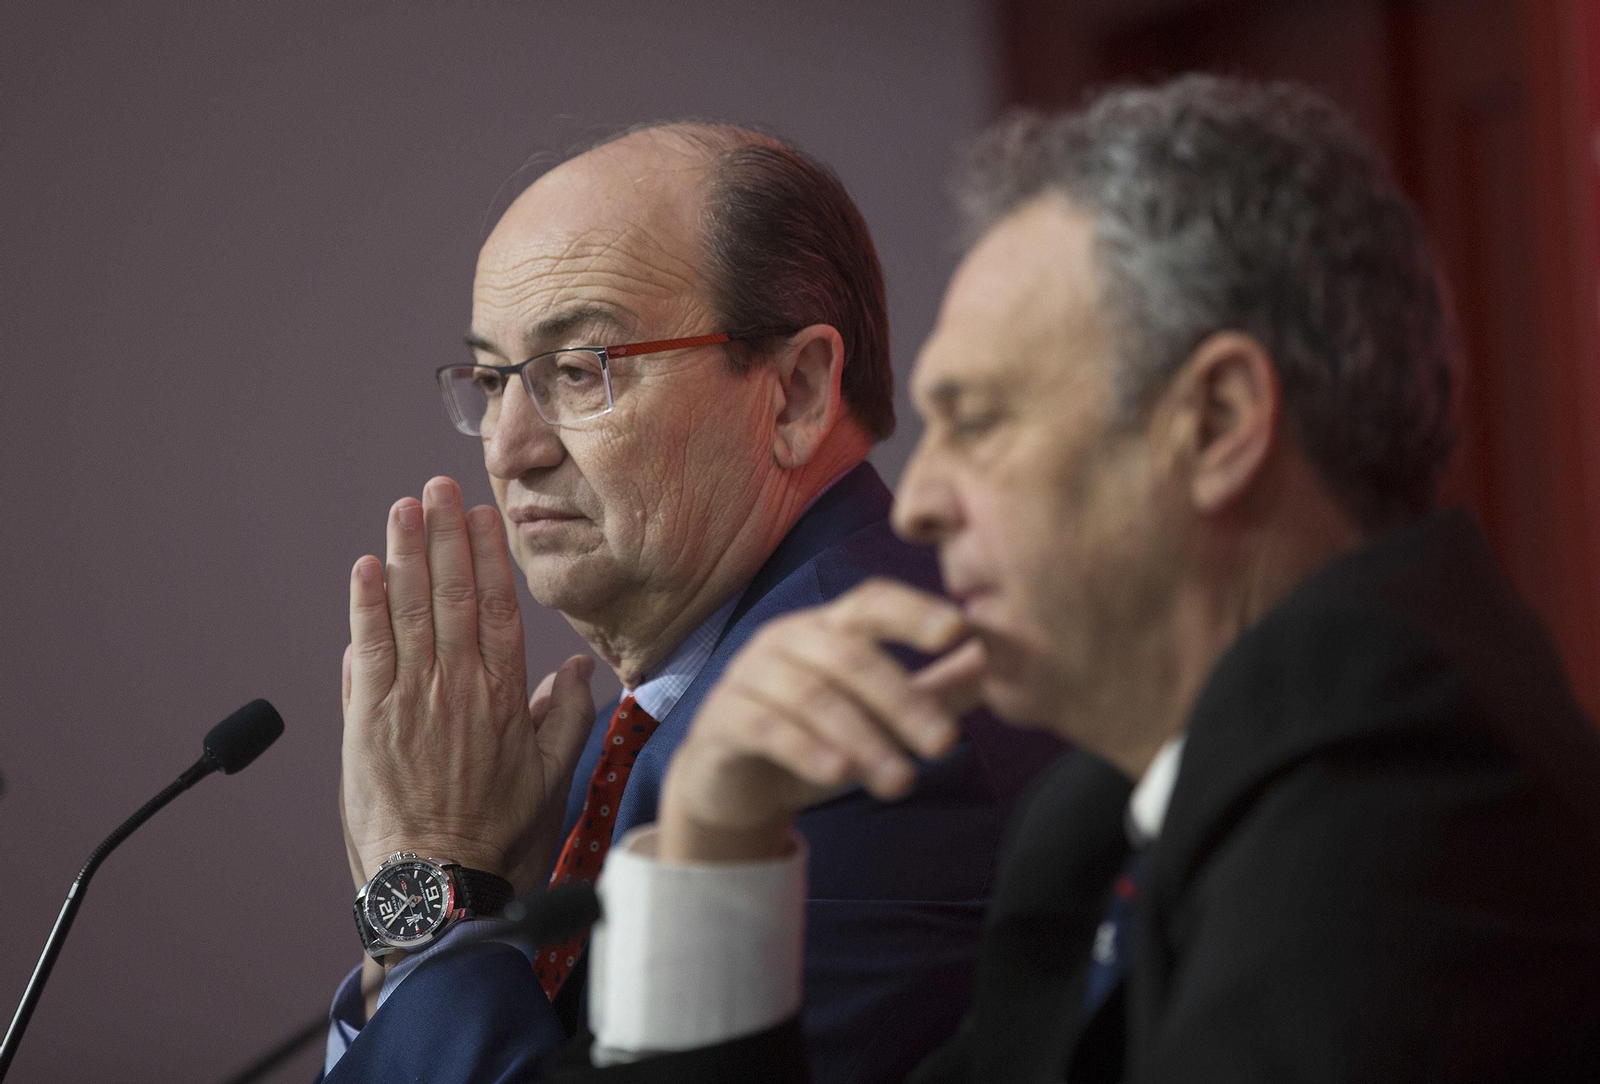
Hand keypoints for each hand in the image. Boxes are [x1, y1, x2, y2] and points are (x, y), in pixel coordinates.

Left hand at [340, 475, 597, 893]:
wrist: (439, 885)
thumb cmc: (497, 838)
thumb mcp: (551, 778)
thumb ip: (565, 716)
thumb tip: (577, 669)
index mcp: (504, 697)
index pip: (497, 608)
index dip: (488, 556)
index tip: (483, 515)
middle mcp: (458, 687)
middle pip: (451, 594)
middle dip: (444, 535)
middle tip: (438, 487)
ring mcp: (410, 700)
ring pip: (408, 610)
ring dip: (405, 553)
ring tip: (404, 508)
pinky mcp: (366, 720)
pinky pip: (367, 648)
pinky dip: (366, 605)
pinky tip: (366, 567)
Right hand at [658, 578, 986, 862]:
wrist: (734, 787)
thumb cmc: (817, 739)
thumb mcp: (882, 718)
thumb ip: (937, 688)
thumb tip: (997, 660)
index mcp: (830, 627)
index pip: (874, 602)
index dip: (915, 612)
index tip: (958, 632)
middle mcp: (788, 640)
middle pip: (849, 655)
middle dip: (902, 698)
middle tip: (945, 743)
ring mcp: (749, 676)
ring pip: (812, 696)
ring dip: (863, 738)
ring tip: (902, 781)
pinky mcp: (722, 720)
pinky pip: (767, 727)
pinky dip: (807, 749)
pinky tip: (840, 775)